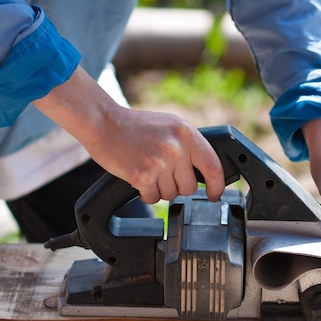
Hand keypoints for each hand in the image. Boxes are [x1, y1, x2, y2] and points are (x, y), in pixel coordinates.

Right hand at [33, 67, 224, 202]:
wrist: (103, 123)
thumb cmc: (136, 126)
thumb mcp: (170, 126)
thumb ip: (189, 145)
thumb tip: (207, 173)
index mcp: (186, 133)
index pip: (213, 166)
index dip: (217, 186)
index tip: (214, 194)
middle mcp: (175, 147)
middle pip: (189, 187)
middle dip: (178, 186)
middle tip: (163, 173)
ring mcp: (159, 162)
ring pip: (171, 194)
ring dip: (160, 189)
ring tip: (148, 170)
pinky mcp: (142, 176)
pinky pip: (153, 198)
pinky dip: (146, 193)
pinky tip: (138, 177)